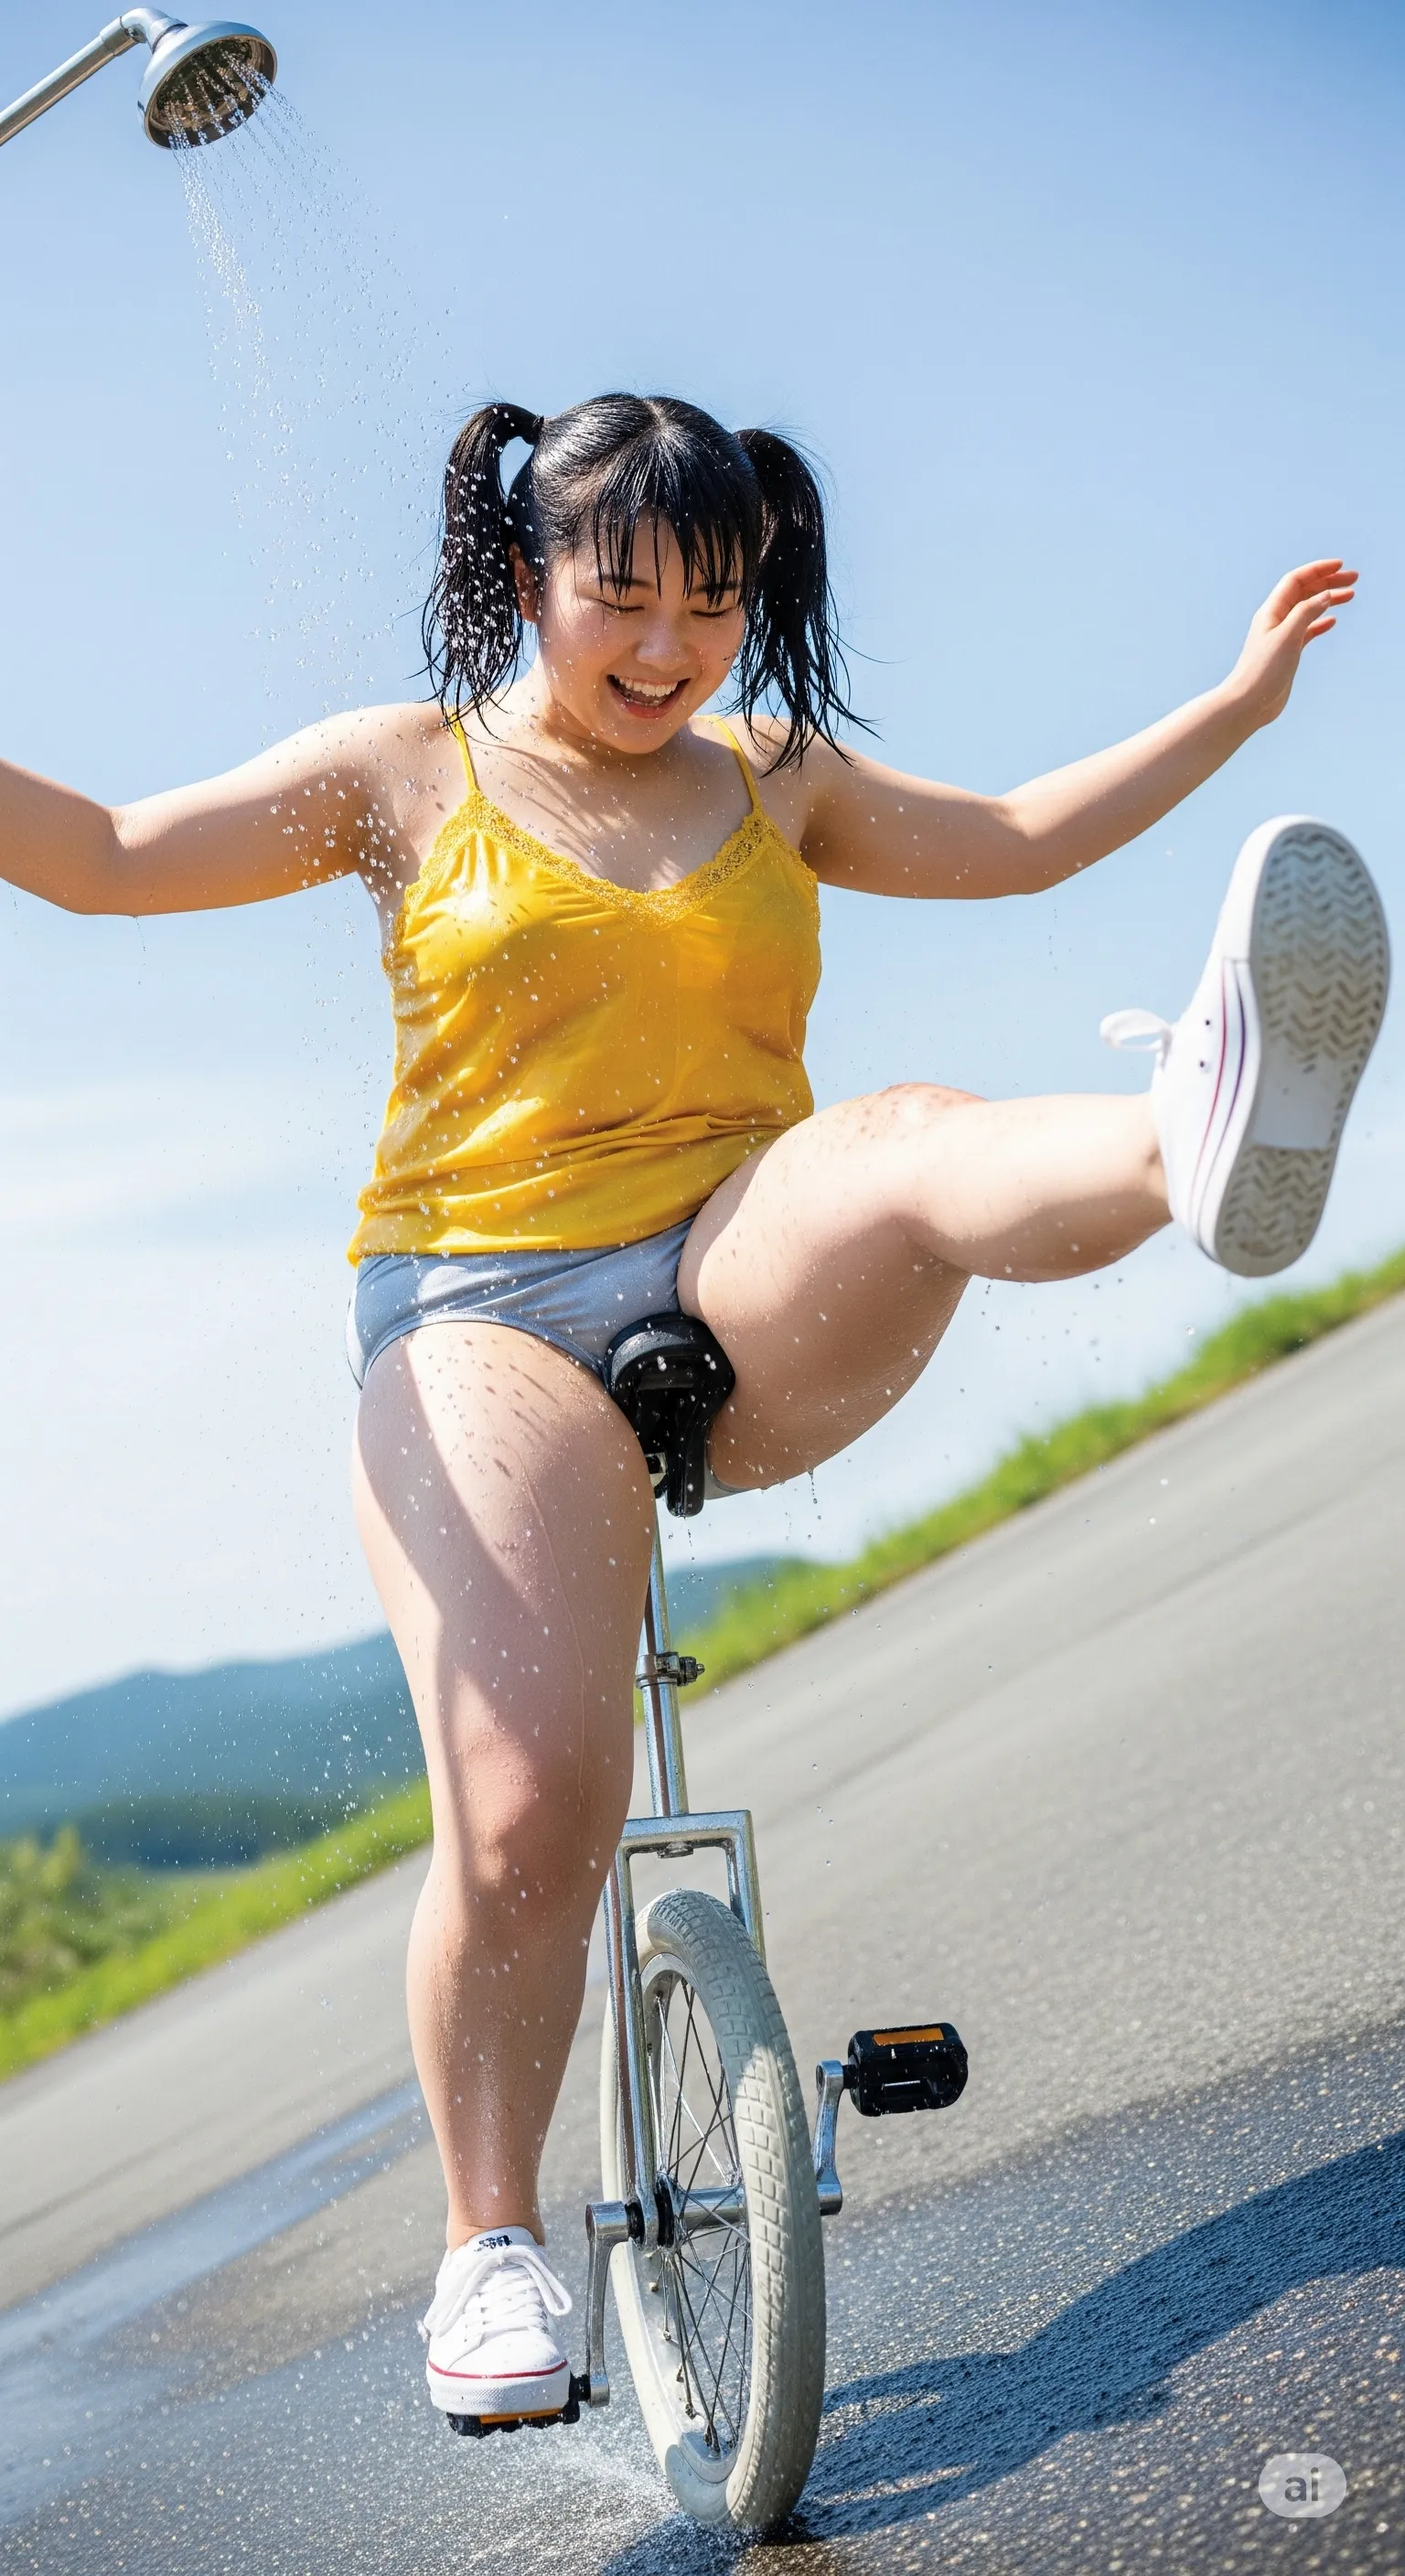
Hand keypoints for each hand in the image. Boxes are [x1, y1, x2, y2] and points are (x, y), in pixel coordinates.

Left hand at [1227, 558, 1356, 727]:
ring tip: (1350, 595)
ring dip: (1328, 599)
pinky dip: (1320, 623)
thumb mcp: (1287, 636)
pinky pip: (1307, 631)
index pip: (1296, 580)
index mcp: (1271, 611)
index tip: (1340, 566)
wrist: (1249, 703)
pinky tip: (1333, 622)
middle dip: (1328, 581)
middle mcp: (1276, 620)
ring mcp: (1282, 636)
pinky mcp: (1287, 652)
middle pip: (1305, 592)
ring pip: (1308, 610)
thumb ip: (1306, 613)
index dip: (1318, 570)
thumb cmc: (1263, 670)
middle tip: (1354, 578)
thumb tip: (1325, 594)